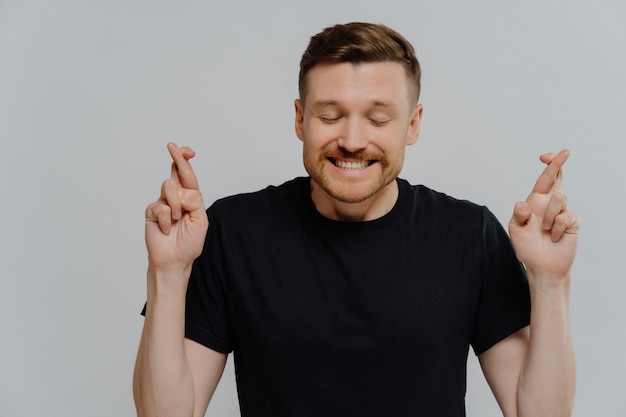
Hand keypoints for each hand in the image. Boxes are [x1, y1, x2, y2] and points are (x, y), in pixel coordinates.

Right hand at [144, 143, 208, 271]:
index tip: (187, 150)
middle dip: (177, 159)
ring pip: (169, 187)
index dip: (185, 160)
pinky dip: (166, 220)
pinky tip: (166, 229)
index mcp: (191, 197)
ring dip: (177, 205)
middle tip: (173, 147)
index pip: (187, 175)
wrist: (174, 260)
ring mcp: (163, 202)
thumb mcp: (201, 219)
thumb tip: (182, 190)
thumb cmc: (189, 242)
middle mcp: (176, 197)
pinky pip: (160, 206)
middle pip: (175, 172)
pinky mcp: (151, 211)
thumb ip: (195, 200)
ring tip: (177, 220)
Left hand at [509, 150, 579, 280]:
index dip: (548, 166)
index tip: (547, 156)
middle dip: (558, 164)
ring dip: (548, 217)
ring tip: (544, 231)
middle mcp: (549, 204)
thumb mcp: (516, 230)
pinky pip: (564, 217)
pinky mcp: (572, 222)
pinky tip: (554, 237)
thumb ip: (518, 215)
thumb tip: (524, 204)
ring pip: (558, 199)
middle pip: (557, 179)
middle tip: (564, 152)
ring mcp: (562, 212)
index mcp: (535, 203)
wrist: (542, 266)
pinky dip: (556, 228)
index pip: (544, 180)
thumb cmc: (527, 247)